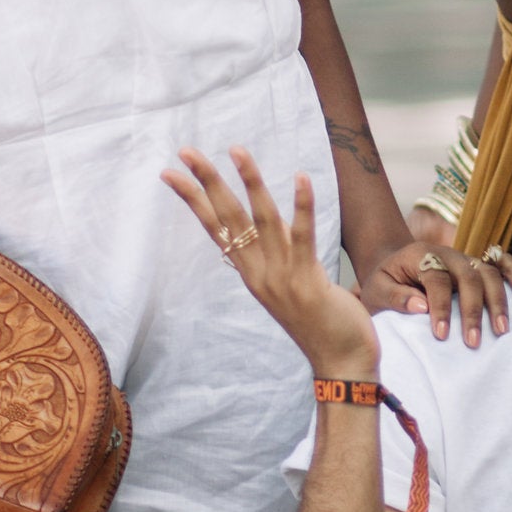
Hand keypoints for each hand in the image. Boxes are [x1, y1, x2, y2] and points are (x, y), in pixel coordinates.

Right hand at [165, 144, 376, 378]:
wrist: (341, 362)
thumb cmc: (321, 322)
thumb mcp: (291, 282)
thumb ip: (280, 253)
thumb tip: (275, 222)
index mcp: (251, 273)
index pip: (215, 227)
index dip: (193, 199)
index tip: (170, 173)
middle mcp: (258, 273)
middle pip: (227, 218)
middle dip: (206, 181)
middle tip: (185, 150)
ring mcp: (280, 277)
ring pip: (260, 220)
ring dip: (249, 181)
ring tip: (236, 149)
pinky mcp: (307, 280)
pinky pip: (302, 236)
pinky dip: (301, 205)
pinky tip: (300, 177)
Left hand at [361, 235, 511, 343]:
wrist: (392, 264)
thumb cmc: (383, 282)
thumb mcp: (376, 289)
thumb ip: (395, 297)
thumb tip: (421, 307)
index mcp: (421, 256)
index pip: (436, 279)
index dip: (441, 307)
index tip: (442, 335)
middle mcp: (447, 254)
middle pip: (468, 276)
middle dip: (472, 310)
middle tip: (473, 341)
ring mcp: (464, 257)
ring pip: (488, 272)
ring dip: (497, 300)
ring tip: (501, 329)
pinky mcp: (475, 264)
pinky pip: (499, 261)